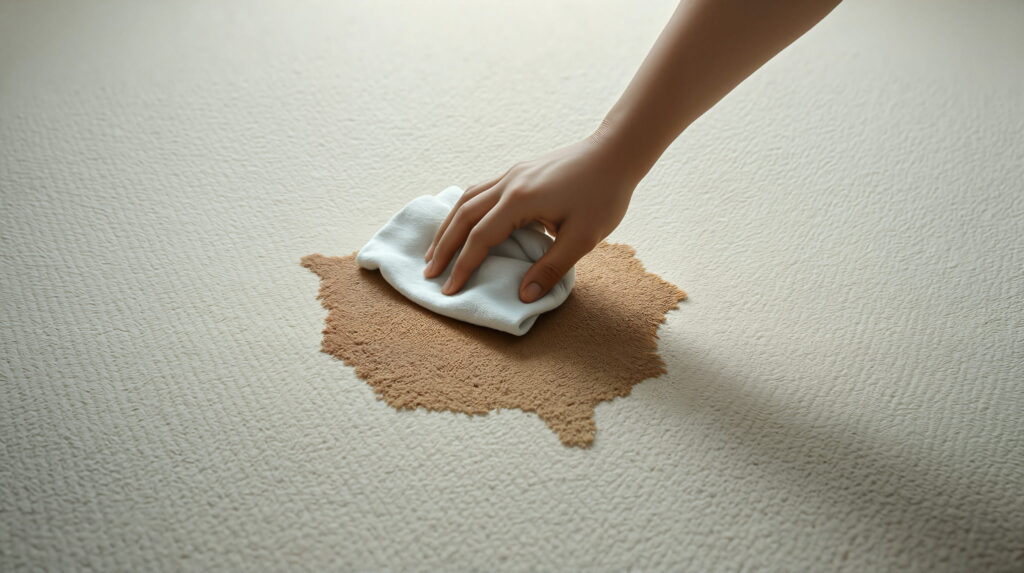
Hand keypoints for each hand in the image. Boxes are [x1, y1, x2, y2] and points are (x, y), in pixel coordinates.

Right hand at [423, 128, 641, 302]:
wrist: (616, 152)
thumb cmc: (604, 195)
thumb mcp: (583, 238)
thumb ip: (551, 267)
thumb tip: (523, 295)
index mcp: (520, 201)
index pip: (480, 237)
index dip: (463, 266)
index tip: (449, 290)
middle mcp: (508, 184)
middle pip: (463, 216)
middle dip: (444, 246)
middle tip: (428, 272)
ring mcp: (512, 174)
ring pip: (467, 199)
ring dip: (449, 226)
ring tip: (436, 250)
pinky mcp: (519, 172)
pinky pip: (479, 191)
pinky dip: (464, 210)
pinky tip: (462, 222)